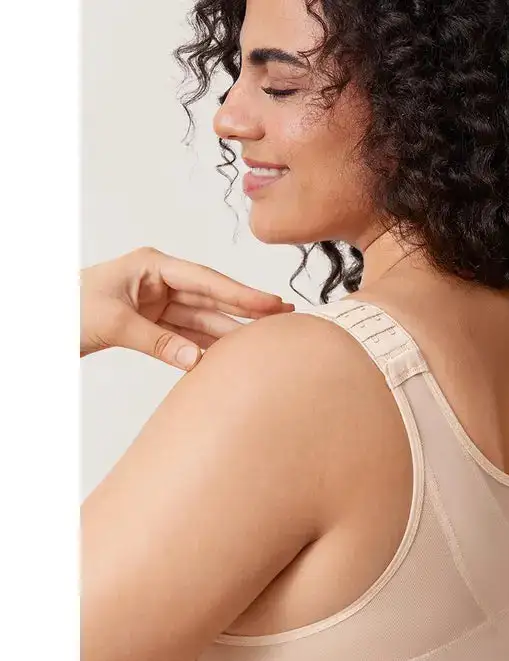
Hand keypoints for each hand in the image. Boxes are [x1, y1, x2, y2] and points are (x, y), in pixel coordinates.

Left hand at [80, 247, 293, 369]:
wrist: (41, 321)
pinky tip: (230, 355)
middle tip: (282, 317)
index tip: (271, 303)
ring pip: (204, 319)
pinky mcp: (155, 324)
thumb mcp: (111, 322)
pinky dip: (206, 346)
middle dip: (246, 309)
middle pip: (212, 298)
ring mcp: (159, 303)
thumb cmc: (66, 308)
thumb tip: (196, 361)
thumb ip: (157, 342)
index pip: (206, 280)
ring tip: (263, 342)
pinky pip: (188, 336)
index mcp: (153, 266)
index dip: (241, 294)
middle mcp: (161, 282)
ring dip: (230, 331)